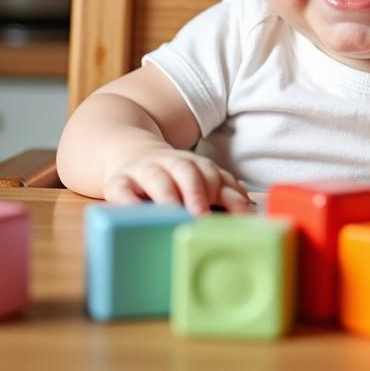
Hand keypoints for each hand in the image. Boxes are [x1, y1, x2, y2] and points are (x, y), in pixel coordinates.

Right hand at [104, 146, 251, 214]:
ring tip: (174, 215)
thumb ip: (225, 196)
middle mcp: (171, 165)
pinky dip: (127, 201)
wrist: (130, 153)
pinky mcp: (119, 182)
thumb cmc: (172, 178)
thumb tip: (250, 215)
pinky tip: (135, 214)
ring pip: (157, 177)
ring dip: (167, 196)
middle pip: (187, 171)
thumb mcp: (200, 182)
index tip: (240, 217)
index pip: (215, 176)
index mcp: (195, 166)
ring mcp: (144, 171)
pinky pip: (121, 189)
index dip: (229, 196)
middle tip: (202, 216)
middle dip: (197, 192)